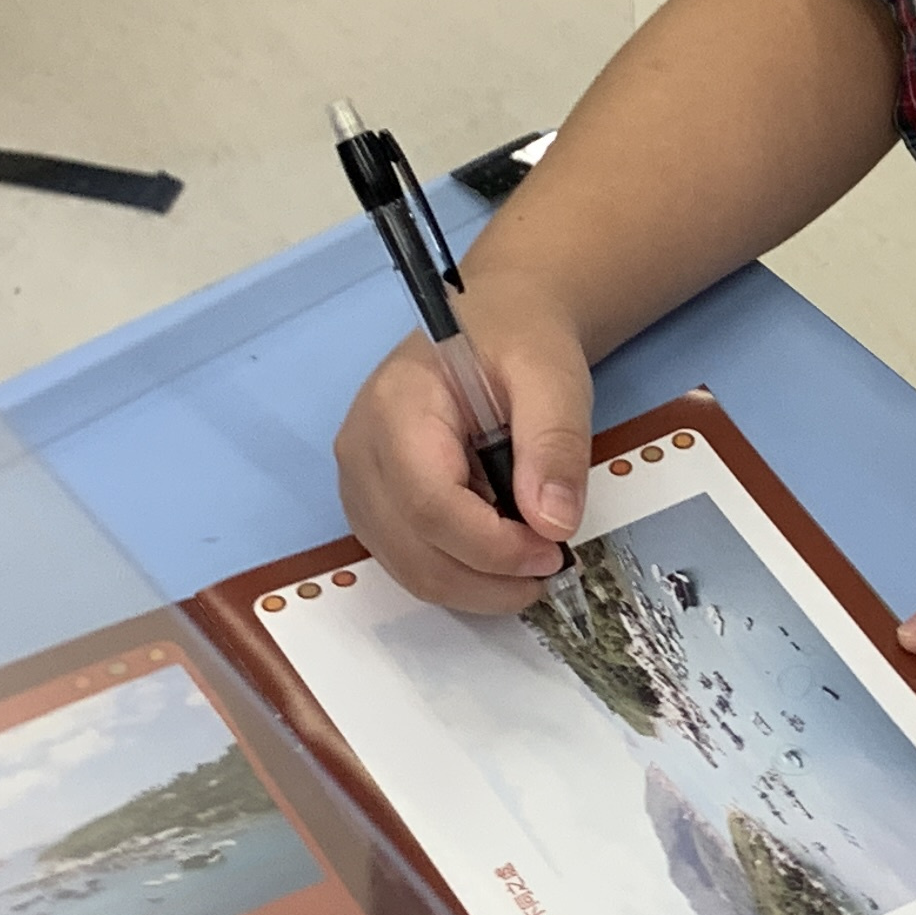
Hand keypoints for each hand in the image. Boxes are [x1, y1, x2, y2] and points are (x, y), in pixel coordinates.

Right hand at [332, 310, 594, 612]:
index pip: (429, 503)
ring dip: (478, 586)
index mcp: (396, 407)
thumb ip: (555, 444)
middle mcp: (360, 452)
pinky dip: (462, 577)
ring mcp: (360, 485)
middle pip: (414, 549)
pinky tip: (503, 555)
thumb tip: (554, 524)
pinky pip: (411, 564)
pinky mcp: (374, 509)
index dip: (492, 546)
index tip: (553, 552)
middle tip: (553, 566)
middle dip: (489, 577)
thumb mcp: (553, 376)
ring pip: (410, 570)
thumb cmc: (518, 344)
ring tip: (534, 563)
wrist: (493, 328)